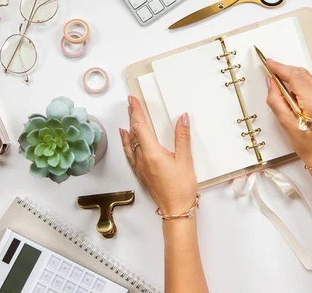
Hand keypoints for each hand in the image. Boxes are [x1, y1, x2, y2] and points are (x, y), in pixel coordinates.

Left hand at [120, 96, 197, 214]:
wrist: (176, 210)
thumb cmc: (181, 188)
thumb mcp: (185, 160)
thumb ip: (182, 137)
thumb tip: (182, 118)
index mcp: (152, 153)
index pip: (140, 127)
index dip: (136, 112)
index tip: (132, 100)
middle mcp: (142, 159)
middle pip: (134, 133)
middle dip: (132, 116)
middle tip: (130, 103)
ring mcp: (140, 167)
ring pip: (130, 143)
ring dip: (130, 128)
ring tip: (128, 116)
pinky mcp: (141, 173)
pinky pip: (130, 153)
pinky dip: (127, 142)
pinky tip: (126, 138)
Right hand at [266, 60, 311, 167]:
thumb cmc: (305, 143)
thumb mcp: (285, 122)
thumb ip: (276, 100)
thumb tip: (271, 82)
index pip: (295, 77)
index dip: (280, 68)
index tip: (268, 63)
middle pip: (302, 73)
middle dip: (285, 70)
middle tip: (270, 70)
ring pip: (306, 77)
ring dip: (291, 75)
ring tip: (278, 81)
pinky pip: (310, 84)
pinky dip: (299, 83)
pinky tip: (290, 90)